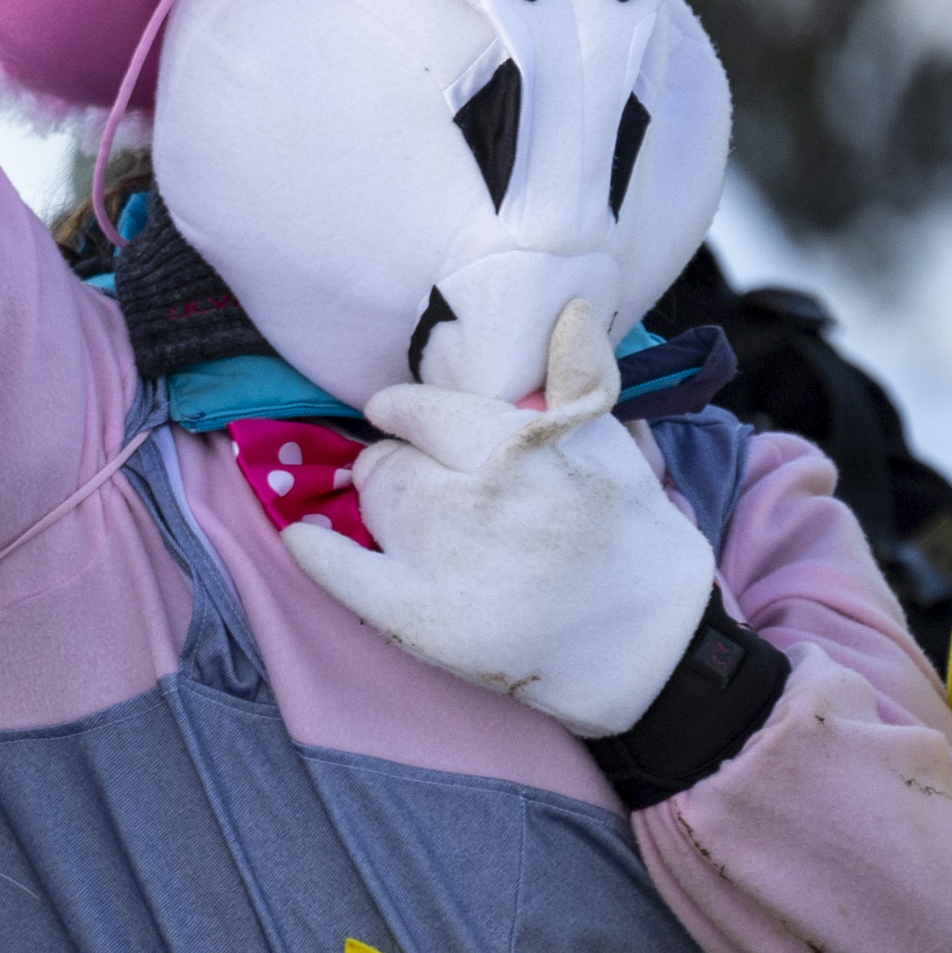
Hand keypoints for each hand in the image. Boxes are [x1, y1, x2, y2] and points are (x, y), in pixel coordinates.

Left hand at [285, 302, 721, 738]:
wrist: (645, 643)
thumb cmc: (626, 532)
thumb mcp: (610, 441)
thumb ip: (579, 375)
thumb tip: (569, 309)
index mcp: (521, 447)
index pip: (422, 412)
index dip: (409, 414)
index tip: (406, 418)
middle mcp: (477, 499)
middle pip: (391, 461)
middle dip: (403, 464)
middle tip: (430, 483)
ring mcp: (443, 560)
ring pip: (373, 504)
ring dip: (383, 507)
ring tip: (420, 522)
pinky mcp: (420, 616)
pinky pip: (340, 572)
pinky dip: (316, 552)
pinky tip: (307, 540)